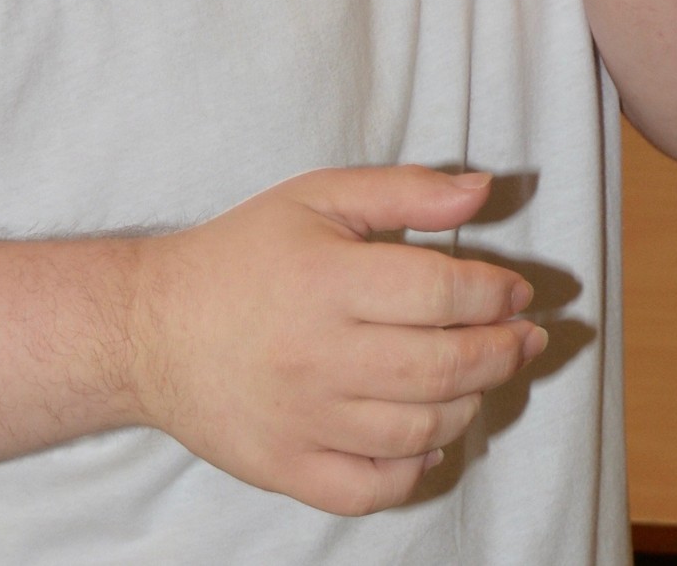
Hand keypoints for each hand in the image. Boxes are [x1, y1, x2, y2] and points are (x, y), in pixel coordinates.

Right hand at [129, 166, 544, 516]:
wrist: (151, 325)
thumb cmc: (243, 253)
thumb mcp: (317, 197)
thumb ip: (404, 191)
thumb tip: (484, 191)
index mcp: (328, 279)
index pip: (442, 291)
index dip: (496, 293)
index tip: (518, 292)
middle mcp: (320, 354)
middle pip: (445, 365)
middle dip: (503, 352)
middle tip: (525, 339)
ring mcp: (305, 419)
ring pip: (422, 428)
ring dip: (470, 404)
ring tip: (477, 378)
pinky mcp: (289, 468)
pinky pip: (375, 486)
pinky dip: (416, 467)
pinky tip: (429, 437)